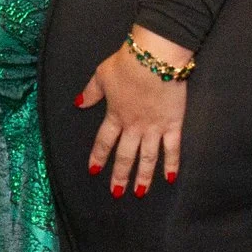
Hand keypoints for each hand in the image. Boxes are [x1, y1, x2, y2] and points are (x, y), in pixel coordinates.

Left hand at [79, 28, 188, 198]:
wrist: (154, 58)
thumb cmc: (128, 63)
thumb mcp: (102, 75)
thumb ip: (91, 92)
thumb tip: (78, 103)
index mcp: (115, 115)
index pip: (104, 141)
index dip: (98, 156)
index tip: (93, 171)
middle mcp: (133, 126)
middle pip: (125, 155)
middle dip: (120, 175)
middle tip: (117, 193)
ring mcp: (154, 128)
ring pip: (147, 158)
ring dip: (143, 177)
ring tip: (140, 193)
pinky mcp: (173, 124)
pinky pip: (173, 148)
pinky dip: (172, 164)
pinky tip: (170, 178)